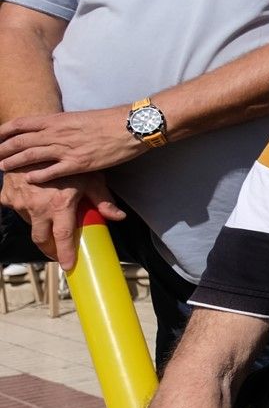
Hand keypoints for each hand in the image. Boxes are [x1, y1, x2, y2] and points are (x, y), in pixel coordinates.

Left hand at [0, 107, 144, 183]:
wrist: (131, 126)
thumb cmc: (110, 120)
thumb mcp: (81, 118)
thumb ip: (64, 125)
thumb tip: (55, 130)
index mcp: (58, 120)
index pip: (22, 123)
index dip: (5, 130)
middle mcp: (57, 133)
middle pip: (21, 141)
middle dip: (3, 148)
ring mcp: (66, 149)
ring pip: (30, 156)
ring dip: (13, 162)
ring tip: (2, 167)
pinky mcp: (78, 163)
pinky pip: (51, 171)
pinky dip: (37, 175)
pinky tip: (28, 179)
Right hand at [0, 169, 124, 269]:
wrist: (34, 141)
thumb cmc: (67, 157)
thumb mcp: (90, 176)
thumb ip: (103, 199)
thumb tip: (119, 217)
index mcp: (58, 205)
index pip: (62, 238)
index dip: (65, 254)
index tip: (68, 266)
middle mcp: (36, 207)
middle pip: (40, 238)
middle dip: (49, 248)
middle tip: (58, 250)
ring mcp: (19, 202)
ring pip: (29, 223)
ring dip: (39, 225)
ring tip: (50, 218)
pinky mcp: (6, 195)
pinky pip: (16, 208)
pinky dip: (24, 208)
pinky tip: (35, 201)